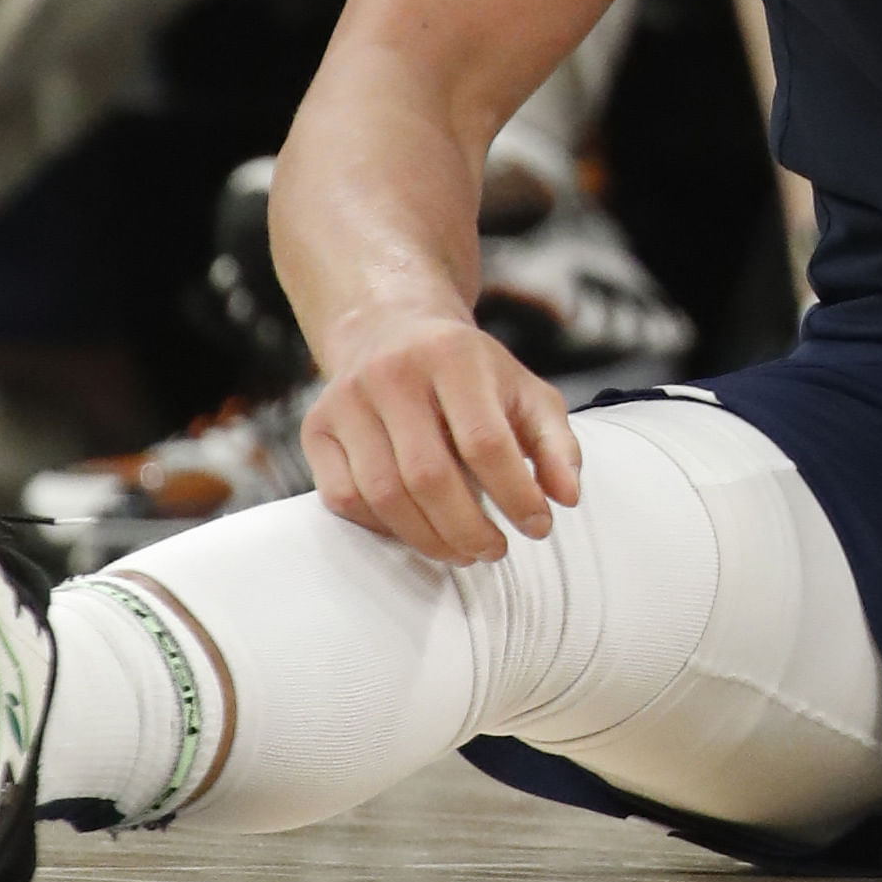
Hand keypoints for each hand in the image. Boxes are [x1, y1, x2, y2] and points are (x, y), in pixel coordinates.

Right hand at [299, 307, 582, 564]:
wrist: (391, 329)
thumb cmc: (471, 374)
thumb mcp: (525, 392)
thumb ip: (556, 443)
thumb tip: (566, 498)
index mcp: (452, 355)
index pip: (485, 442)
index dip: (515, 495)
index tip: (539, 527)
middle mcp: (392, 373)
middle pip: (429, 476)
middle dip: (469, 528)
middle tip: (495, 551)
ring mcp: (346, 400)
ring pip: (384, 495)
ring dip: (428, 539)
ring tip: (463, 550)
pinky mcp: (315, 427)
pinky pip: (344, 498)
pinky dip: (383, 528)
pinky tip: (416, 530)